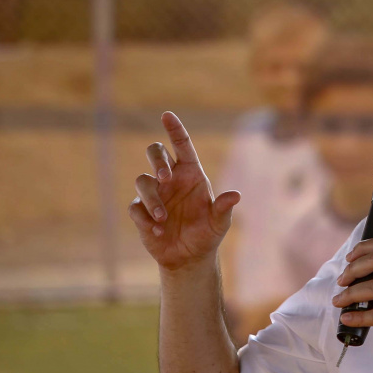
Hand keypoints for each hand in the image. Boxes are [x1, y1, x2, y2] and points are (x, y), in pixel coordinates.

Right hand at [128, 111, 240, 270]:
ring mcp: (155, 194)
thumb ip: (224, 208)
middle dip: (157, 160)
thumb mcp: (219, 222)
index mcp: (191, 174)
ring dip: (152, 199)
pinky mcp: (141, 212)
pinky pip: (136, 207)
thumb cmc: (207, 233)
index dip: (175, 129)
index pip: (182, 145)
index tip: (167, 114)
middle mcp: (171, 179)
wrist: (190, 257)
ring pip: (142, 181)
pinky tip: (158, 231)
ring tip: (164, 218)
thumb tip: (236, 195)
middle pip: (156, 153)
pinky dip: (146, 218)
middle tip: (165, 177)